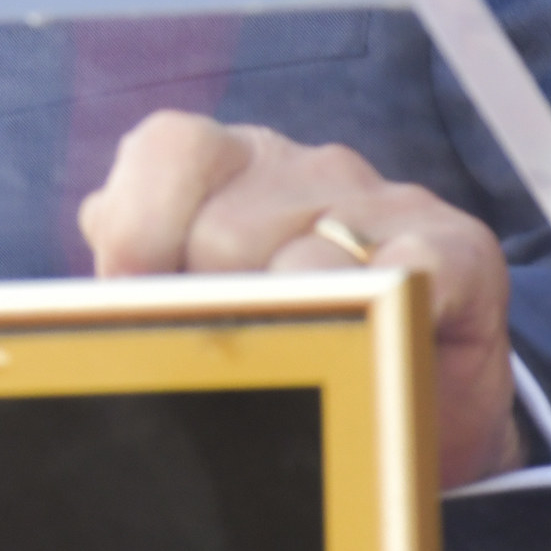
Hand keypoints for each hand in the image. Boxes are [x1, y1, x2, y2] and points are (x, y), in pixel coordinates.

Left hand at [77, 111, 526, 488]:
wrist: (420, 401)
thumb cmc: (290, 350)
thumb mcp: (201, 311)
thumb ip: (142, 285)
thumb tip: (94, 301)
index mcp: (228, 164)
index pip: (166, 148)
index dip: (140, 229)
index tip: (134, 301)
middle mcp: (304, 166)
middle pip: (224, 230)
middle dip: (215, 314)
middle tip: (236, 364)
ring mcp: (384, 201)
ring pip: (306, 264)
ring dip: (297, 335)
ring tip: (306, 372)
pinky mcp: (456, 249)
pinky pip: (402, 280)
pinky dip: (376, 324)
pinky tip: (369, 353)